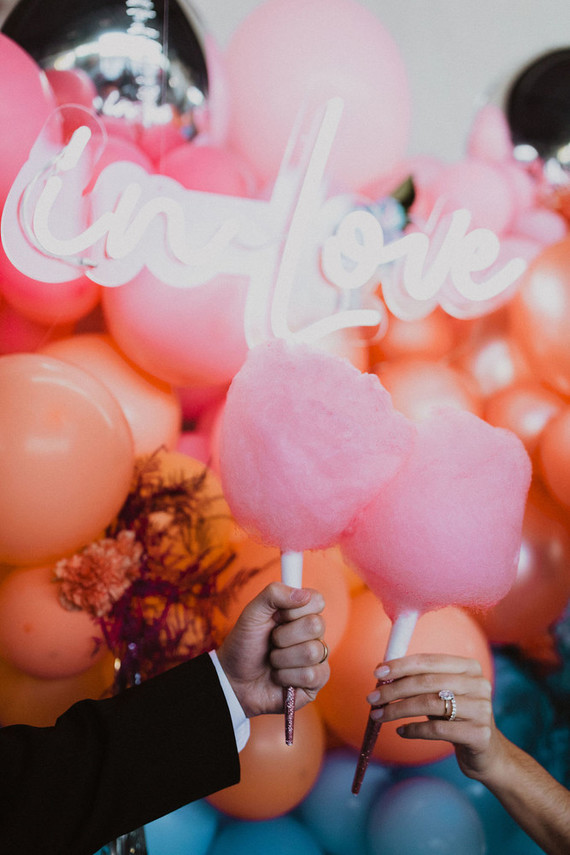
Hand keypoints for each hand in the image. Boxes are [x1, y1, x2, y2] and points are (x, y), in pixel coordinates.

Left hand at [217, 582, 329, 717]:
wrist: (234, 679)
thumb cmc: (244, 644)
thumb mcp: (252, 613)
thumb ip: (274, 593)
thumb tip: (303, 594)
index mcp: (301, 613)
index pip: (317, 601)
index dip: (294, 610)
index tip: (276, 617)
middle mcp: (313, 634)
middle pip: (316, 625)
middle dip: (283, 636)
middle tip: (271, 642)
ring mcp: (317, 658)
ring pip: (311, 652)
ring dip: (281, 659)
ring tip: (272, 661)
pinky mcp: (315, 681)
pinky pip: (311, 675)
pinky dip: (286, 677)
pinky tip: (279, 677)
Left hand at [366, 653, 505, 782]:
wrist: (488, 752)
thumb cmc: (457, 717)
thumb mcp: (443, 694)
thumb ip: (421, 682)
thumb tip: (383, 675)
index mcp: (469, 667)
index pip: (429, 661)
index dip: (401, 665)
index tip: (377, 672)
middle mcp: (479, 684)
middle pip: (427, 682)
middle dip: (394, 689)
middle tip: (372, 698)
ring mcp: (482, 709)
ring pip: (430, 704)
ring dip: (398, 710)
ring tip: (379, 715)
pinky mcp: (479, 735)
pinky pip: (438, 730)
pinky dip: (414, 730)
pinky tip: (401, 731)